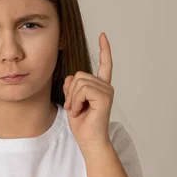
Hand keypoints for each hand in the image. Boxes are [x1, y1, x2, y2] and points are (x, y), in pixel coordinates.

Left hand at [63, 32, 113, 152]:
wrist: (89, 141)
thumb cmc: (82, 125)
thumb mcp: (72, 102)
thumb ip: (71, 87)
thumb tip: (71, 77)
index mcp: (100, 86)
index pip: (104, 64)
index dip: (104, 50)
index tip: (103, 35)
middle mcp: (106, 86)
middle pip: (78, 75)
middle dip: (70, 93)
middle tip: (75, 108)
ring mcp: (107, 91)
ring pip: (78, 82)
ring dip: (72, 99)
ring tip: (78, 111)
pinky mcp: (104, 97)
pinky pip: (82, 90)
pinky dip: (76, 101)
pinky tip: (80, 111)